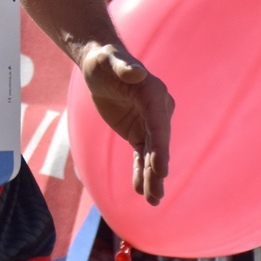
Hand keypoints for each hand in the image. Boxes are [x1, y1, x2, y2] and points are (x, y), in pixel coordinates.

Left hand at [80, 43, 171, 204]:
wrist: (100, 65)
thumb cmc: (103, 59)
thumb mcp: (107, 60)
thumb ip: (123, 67)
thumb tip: (135, 73)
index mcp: (153, 93)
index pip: (158, 123)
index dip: (160, 146)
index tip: (160, 168)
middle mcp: (157, 110)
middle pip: (158, 143)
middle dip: (158, 169)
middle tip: (157, 193)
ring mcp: (149, 123)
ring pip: (152, 154)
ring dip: (152, 177)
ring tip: (153, 201)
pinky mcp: (138, 132)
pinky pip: (141, 155)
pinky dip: (141, 172)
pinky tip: (141, 191)